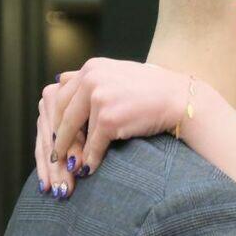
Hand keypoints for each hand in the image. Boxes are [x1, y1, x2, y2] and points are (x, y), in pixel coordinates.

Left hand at [34, 58, 188, 198]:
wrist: (180, 99)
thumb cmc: (154, 89)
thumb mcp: (119, 73)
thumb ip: (93, 78)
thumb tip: (60, 82)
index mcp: (92, 67)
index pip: (62, 93)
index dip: (56, 116)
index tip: (55, 131)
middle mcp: (91, 79)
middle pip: (62, 112)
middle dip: (58, 135)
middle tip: (56, 152)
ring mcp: (99, 98)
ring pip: (74, 131)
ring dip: (72, 151)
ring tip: (69, 164)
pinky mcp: (108, 119)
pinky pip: (93, 144)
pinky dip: (90, 159)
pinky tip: (89, 168)